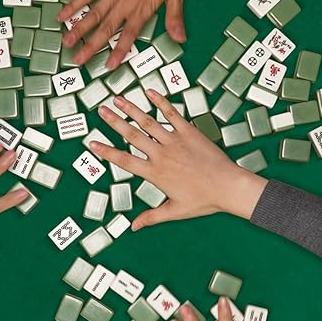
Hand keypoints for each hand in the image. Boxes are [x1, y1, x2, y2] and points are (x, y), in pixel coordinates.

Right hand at [57, 0, 186, 69]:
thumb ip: (174, 16)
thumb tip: (180, 38)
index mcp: (141, 7)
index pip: (128, 35)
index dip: (119, 51)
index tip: (108, 66)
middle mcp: (123, 1)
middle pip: (105, 28)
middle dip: (91, 46)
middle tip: (77, 60)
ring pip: (92, 13)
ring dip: (79, 29)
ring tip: (66, 42)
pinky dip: (74, 4)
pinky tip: (63, 15)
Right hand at [89, 89, 267, 229]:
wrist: (228, 187)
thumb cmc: (204, 201)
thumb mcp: (175, 211)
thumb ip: (151, 217)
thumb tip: (134, 227)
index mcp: (155, 174)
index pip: (124, 161)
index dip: (106, 152)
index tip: (93, 144)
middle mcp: (161, 155)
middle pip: (132, 136)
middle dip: (114, 122)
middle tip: (100, 111)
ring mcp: (174, 142)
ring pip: (148, 122)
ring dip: (131, 109)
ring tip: (117, 99)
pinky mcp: (189, 132)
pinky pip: (172, 114)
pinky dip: (160, 102)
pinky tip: (150, 92)